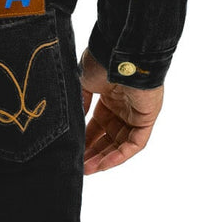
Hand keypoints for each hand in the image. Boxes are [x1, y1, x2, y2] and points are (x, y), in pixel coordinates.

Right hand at [79, 47, 163, 174]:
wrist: (120, 52)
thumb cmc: (102, 60)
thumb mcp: (83, 81)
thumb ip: (81, 101)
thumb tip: (74, 121)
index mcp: (109, 97)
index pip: (97, 125)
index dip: (86, 139)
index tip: (73, 151)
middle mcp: (123, 107)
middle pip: (109, 137)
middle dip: (94, 152)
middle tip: (79, 166)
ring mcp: (136, 113)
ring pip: (121, 143)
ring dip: (105, 157)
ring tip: (88, 169)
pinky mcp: (147, 118)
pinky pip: (135, 143)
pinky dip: (121, 155)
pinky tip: (105, 164)